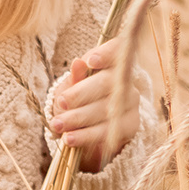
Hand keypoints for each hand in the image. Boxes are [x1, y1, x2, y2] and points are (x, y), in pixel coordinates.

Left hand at [49, 40, 144, 174]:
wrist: (88, 127)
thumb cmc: (77, 100)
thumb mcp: (71, 87)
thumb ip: (75, 78)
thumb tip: (78, 62)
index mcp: (112, 64)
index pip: (116, 50)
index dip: (106, 54)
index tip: (90, 61)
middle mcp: (125, 81)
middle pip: (108, 82)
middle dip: (81, 93)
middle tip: (61, 103)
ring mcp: (130, 103)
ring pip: (106, 109)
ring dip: (78, 118)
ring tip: (57, 125)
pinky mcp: (130, 126)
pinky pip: (107, 131)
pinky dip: (85, 136)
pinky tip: (70, 139)